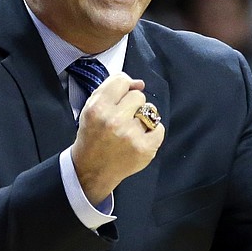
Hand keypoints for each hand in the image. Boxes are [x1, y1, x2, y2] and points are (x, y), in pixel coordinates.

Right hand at [71, 72, 164, 204]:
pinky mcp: (144, 148)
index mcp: (97, 108)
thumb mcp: (91, 108)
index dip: (124, 88)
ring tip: (130, 130)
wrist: (92, 169)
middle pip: (139, 96)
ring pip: (150, 110)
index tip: (121, 98)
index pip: (121, 81)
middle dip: (132, 106)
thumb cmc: (93, 136)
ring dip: (143, 119)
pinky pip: (160, 128)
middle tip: (122, 120)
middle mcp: (113, 121)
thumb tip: (139, 83)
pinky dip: (152, 133)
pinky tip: (139, 139)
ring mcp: (130, 135)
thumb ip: (112, 89)